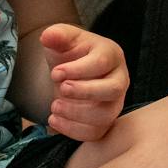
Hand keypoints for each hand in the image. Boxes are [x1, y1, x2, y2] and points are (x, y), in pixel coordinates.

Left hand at [40, 22, 128, 141]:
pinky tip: (54, 120)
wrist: (70, 71)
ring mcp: (115, 103)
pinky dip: (73, 130)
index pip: (102, 62)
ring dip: (77, 114)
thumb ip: (57, 35)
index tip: (55, 73)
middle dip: (84, 92)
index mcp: (111, 54)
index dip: (78, 69)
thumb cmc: (70, 52)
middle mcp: (119, 79)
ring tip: (54, 106)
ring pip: (105, 115)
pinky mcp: (105, 121)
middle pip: (112, 90)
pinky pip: (96, 133)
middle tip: (61, 89)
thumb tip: (48, 36)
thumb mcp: (63, 38)